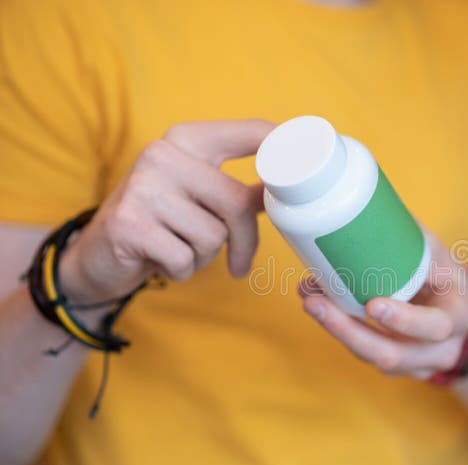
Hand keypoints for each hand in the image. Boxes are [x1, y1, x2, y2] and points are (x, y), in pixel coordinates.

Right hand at [59, 119, 273, 302]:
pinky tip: (160, 260)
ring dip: (204, 257)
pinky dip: (182, 271)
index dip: (286, 146)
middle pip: (237, 203)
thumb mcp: (198, 196)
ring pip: (213, 236)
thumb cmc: (161, 223)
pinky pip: (186, 259)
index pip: (252, 132)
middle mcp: (164, 154)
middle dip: (244, 242)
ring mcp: (143, 187)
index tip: (312, 163)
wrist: (98, 255)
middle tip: (240, 264)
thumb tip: (292, 186)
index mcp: (188, 139)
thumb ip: (239, 189)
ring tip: (178, 248)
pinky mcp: (130, 223)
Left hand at [299, 231, 467, 379]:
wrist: (459, 308)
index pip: (435, 325)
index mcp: (459, 316)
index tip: (372, 305)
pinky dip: (341, 330)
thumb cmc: (446, 275)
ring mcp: (419, 365)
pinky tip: (320, 307)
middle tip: (315, 302)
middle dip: (349, 331)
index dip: (404, 320)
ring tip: (309, 299)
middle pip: (393, 355)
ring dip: (337, 330)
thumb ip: (410, 239)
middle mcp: (442, 349)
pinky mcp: (399, 368)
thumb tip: (365, 207)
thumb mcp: (440, 254)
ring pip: (374, 358)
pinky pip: (366, 354)